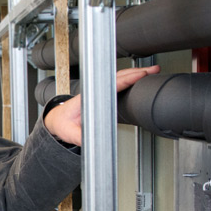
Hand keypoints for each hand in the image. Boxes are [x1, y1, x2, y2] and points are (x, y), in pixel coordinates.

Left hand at [43, 65, 160, 144]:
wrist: (57, 119)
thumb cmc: (62, 123)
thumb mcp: (69, 132)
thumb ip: (78, 136)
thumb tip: (87, 141)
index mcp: (88, 96)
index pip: (111, 84)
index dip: (127, 79)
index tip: (141, 75)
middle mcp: (94, 90)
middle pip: (118, 77)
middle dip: (136, 72)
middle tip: (154, 70)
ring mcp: (98, 90)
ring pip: (118, 78)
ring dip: (134, 73)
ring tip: (151, 71)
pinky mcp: (101, 93)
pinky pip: (117, 82)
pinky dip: (129, 78)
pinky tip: (139, 78)